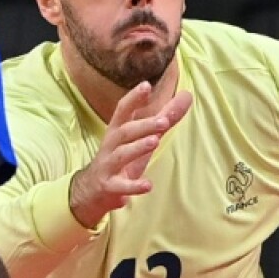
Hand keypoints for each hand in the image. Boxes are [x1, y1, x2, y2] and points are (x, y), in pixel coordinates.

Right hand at [69, 82, 192, 228]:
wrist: (91, 192)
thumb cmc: (120, 160)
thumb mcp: (141, 139)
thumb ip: (164, 119)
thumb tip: (187, 95)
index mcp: (117, 132)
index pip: (122, 111)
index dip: (133, 98)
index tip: (146, 85)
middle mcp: (110, 146)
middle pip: (124, 132)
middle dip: (143, 126)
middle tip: (163, 121)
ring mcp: (108, 167)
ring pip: (121, 155)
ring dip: (137, 148)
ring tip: (154, 142)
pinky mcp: (109, 187)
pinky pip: (120, 186)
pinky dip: (133, 186)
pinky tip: (147, 185)